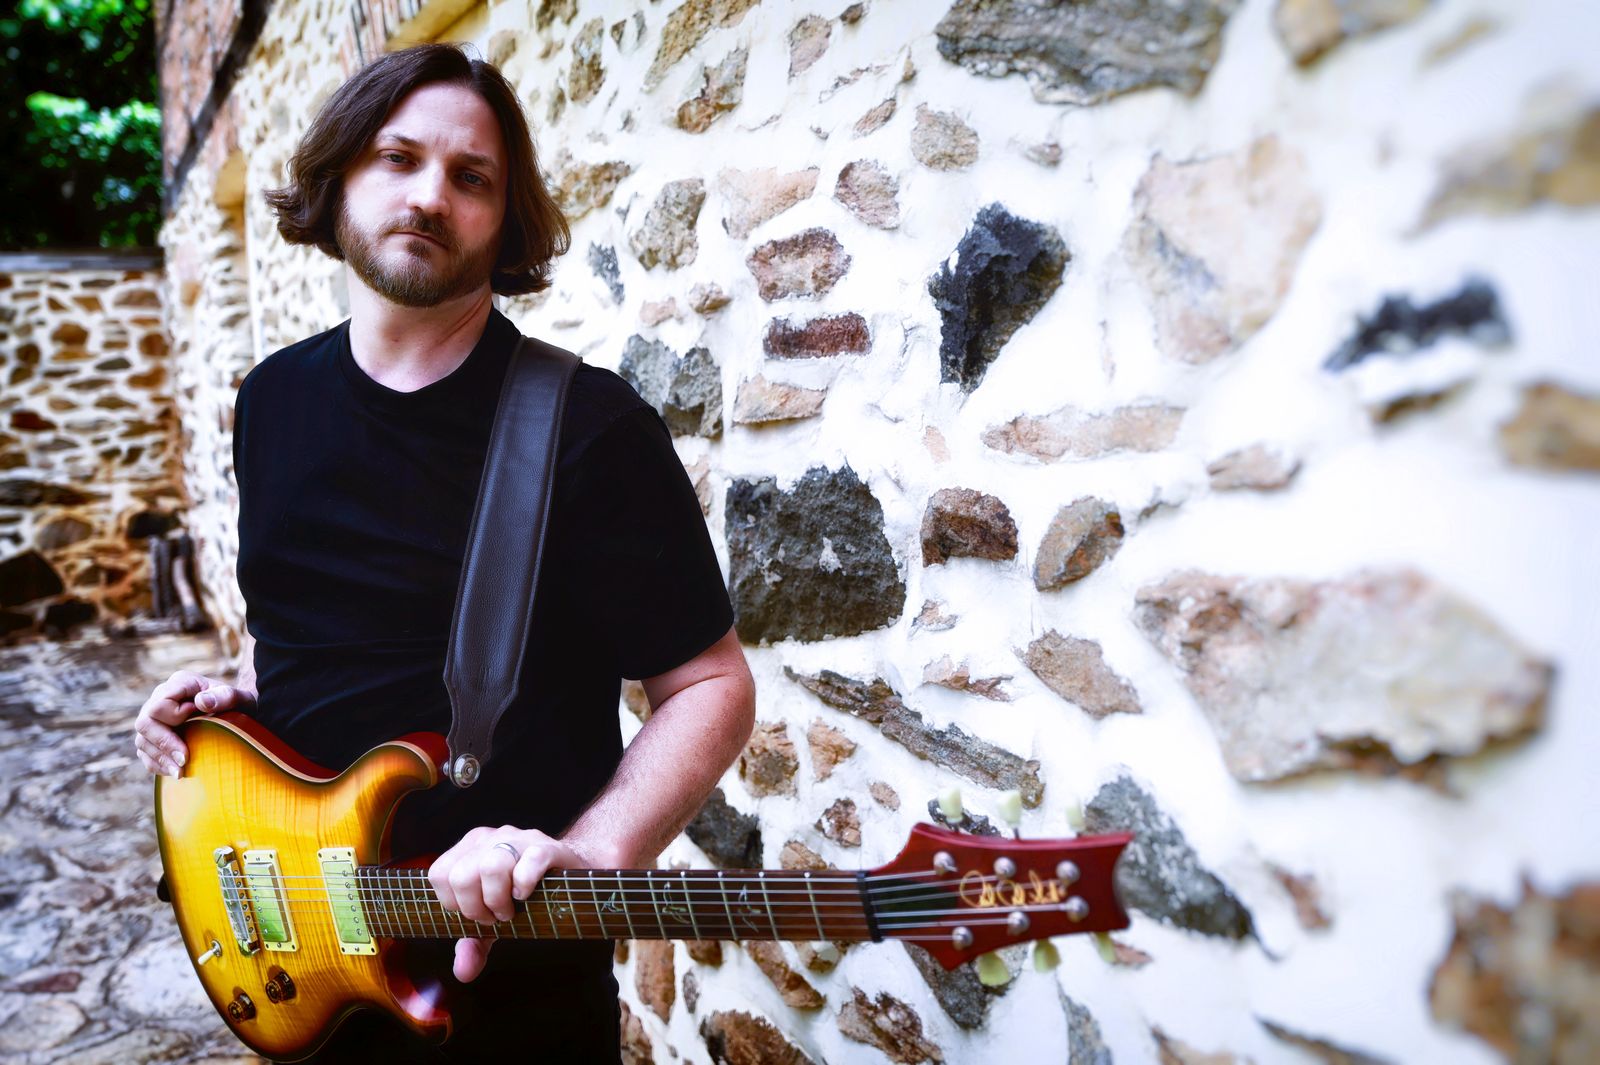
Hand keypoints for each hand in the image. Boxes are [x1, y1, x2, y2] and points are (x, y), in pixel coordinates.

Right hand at [134, 670, 255, 777]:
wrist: (239, 713)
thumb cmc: (240, 704)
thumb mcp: (241, 699)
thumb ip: (226, 696)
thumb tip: (201, 702)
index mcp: (180, 683)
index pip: (160, 703)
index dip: (174, 718)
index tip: (199, 727)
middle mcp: (161, 698)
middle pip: (144, 723)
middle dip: (163, 744)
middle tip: (184, 761)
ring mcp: (155, 718)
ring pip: (142, 740)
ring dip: (160, 758)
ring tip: (181, 773)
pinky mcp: (154, 736)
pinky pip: (145, 753)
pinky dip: (157, 764)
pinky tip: (175, 772)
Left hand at [427, 826, 590, 982]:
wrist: (570, 869)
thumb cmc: (524, 892)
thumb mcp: (494, 917)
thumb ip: (473, 943)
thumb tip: (462, 973)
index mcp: (468, 849)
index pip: (440, 874)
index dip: (454, 904)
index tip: (478, 914)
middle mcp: (489, 839)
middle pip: (462, 876)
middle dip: (476, 908)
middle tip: (496, 916)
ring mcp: (518, 839)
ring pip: (491, 866)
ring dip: (499, 900)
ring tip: (512, 908)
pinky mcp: (546, 847)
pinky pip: (529, 863)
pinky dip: (524, 885)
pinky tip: (527, 895)